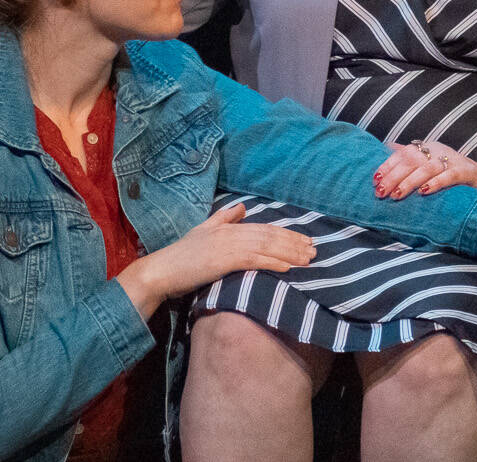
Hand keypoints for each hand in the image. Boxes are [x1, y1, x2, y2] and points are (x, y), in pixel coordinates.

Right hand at [117, 202, 314, 317]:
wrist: (161, 271)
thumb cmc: (181, 255)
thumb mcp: (204, 231)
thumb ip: (224, 218)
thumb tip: (242, 207)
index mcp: (229, 227)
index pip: (265, 228)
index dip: (287, 234)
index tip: (305, 240)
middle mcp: (232, 233)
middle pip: (271, 236)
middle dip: (295, 243)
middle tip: (315, 251)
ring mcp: (228, 246)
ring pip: (267, 247)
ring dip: (290, 254)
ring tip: (308, 260)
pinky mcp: (224, 261)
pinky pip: (254, 261)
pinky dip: (273, 263)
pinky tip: (288, 268)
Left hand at [373, 139, 476, 199]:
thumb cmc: (453, 174)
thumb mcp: (430, 165)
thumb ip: (410, 157)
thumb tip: (387, 147)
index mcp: (428, 148)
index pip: (404, 153)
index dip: (388, 166)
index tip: (375, 180)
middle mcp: (439, 151)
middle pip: (413, 159)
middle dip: (394, 176)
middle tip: (381, 192)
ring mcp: (454, 160)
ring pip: (428, 167)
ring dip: (410, 181)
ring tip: (397, 195)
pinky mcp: (468, 172)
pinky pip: (451, 175)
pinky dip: (437, 182)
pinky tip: (424, 191)